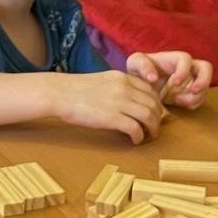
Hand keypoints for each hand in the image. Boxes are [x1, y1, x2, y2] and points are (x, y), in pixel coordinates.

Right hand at [48, 71, 165, 143]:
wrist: (60, 93)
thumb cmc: (77, 90)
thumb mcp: (103, 81)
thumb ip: (119, 87)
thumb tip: (131, 102)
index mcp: (123, 77)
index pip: (150, 90)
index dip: (156, 104)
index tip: (154, 114)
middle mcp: (125, 88)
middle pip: (153, 104)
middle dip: (157, 118)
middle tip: (154, 128)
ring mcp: (119, 102)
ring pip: (149, 117)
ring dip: (152, 129)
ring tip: (148, 136)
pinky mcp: (112, 118)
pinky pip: (135, 128)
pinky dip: (139, 136)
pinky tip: (135, 140)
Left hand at [127, 51, 214, 108]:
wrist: (140, 85)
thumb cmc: (139, 70)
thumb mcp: (135, 64)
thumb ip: (142, 65)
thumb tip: (154, 77)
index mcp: (174, 58)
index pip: (186, 59)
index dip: (183, 71)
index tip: (175, 83)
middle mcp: (187, 68)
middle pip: (206, 68)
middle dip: (203, 81)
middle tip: (194, 91)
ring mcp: (192, 80)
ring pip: (205, 86)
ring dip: (196, 96)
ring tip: (179, 101)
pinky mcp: (191, 93)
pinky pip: (200, 98)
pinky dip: (193, 104)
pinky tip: (179, 104)